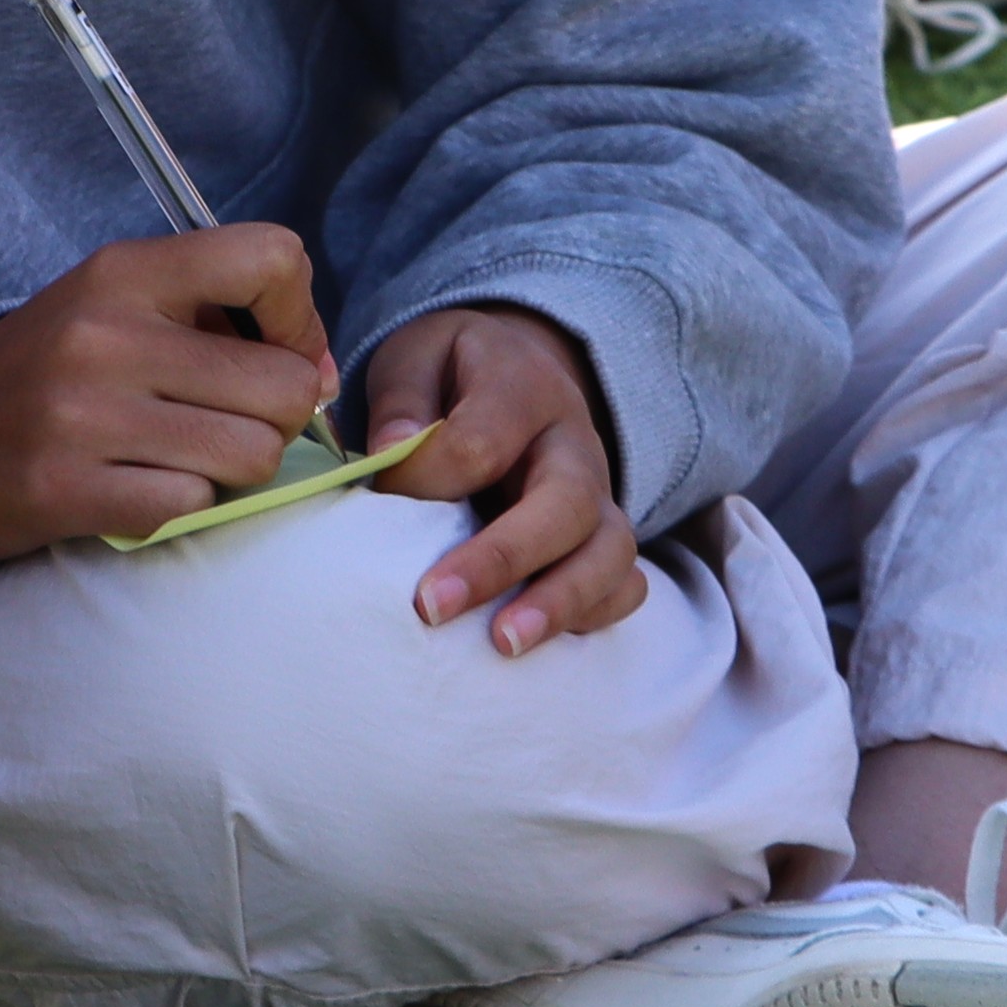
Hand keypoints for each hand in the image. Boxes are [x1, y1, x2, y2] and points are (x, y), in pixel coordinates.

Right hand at [0, 221, 336, 567]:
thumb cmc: (54, 370)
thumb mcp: (119, 305)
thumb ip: (219, 317)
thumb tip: (319, 375)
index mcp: (124, 271)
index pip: (271, 258)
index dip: (298, 315)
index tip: (273, 348)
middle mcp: (105, 335)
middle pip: (284, 384)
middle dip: (281, 414)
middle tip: (234, 418)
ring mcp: (82, 416)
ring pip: (252, 454)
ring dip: (237, 467)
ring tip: (188, 455)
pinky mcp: (65, 490)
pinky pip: (191, 505)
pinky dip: (184, 505)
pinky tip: (142, 486)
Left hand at [359, 303, 639, 654]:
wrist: (519, 371)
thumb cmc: (453, 376)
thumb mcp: (417, 357)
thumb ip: (402, 400)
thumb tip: (393, 454)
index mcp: (523, 387)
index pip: (482, 440)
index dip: (427, 480)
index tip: (380, 500)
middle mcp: (576, 444)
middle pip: (565, 503)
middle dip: (500, 559)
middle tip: (431, 606)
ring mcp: (600, 497)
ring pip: (611, 552)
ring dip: (559, 602)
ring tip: (502, 646)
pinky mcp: (605, 541)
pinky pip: (627, 585)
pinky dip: (594, 617)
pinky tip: (541, 648)